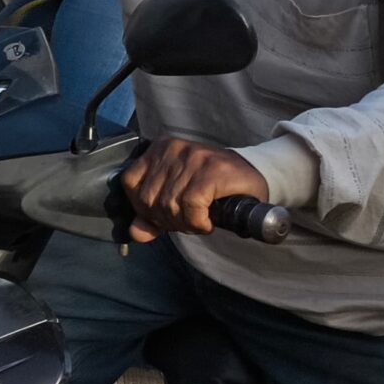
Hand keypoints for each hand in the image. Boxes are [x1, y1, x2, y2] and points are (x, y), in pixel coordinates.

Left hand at [116, 138, 268, 242]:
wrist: (252, 177)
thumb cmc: (213, 187)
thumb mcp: (177, 198)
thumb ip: (153, 216)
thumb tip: (135, 234)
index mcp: (159, 149)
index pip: (131, 183)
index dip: (145, 209)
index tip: (166, 218)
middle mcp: (173, 149)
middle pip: (149, 198)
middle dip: (166, 220)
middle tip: (187, 222)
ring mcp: (193, 157)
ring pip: (169, 204)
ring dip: (185, 223)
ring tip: (198, 221)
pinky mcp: (212, 170)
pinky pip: (191, 206)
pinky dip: (198, 222)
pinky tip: (207, 221)